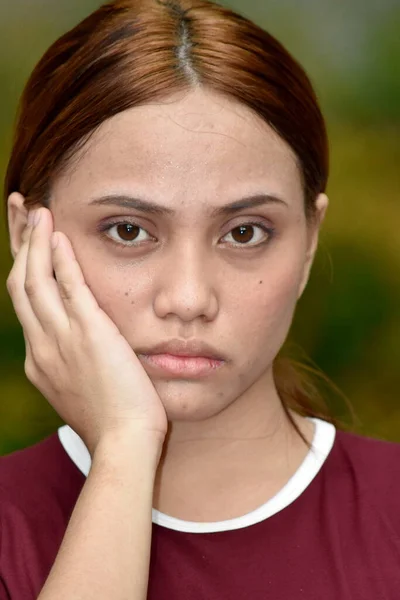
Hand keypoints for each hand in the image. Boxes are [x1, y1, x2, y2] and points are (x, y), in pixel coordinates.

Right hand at [6, 206, 167, 456]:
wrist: (123, 444)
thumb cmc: (111, 421)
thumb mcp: (80, 390)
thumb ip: (72, 365)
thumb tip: (79, 351)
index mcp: (41, 358)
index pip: (25, 302)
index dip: (22, 267)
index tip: (24, 244)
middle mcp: (42, 344)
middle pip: (20, 283)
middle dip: (18, 243)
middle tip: (19, 209)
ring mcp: (62, 339)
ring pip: (36, 280)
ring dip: (34, 241)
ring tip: (36, 209)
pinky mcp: (90, 335)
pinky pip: (70, 288)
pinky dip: (61, 260)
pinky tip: (58, 235)